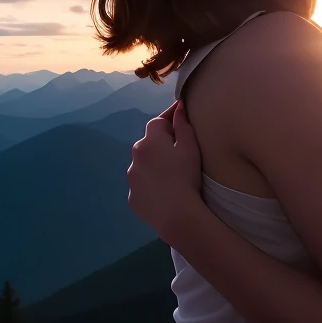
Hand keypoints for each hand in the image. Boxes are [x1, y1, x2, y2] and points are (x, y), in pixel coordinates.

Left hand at [126, 98, 205, 242]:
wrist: (177, 214)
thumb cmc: (186, 176)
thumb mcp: (190, 147)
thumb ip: (183, 124)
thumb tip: (179, 107)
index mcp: (149, 141)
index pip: (158, 122)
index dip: (170, 120)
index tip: (181, 118)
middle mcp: (135, 157)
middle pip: (149, 144)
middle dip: (162, 144)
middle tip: (180, 152)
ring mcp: (131, 178)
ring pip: (144, 165)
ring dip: (154, 165)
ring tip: (172, 175)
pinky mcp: (133, 197)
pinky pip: (143, 185)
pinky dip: (151, 184)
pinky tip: (164, 191)